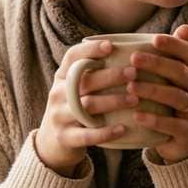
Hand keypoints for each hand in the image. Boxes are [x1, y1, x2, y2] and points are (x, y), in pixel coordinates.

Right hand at [36, 38, 129, 175]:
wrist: (53, 141)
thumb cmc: (75, 106)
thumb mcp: (77, 87)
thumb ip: (93, 72)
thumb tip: (132, 53)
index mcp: (62, 76)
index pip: (72, 57)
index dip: (90, 49)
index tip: (111, 46)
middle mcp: (57, 93)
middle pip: (84, 80)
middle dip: (111, 75)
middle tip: (134, 73)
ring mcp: (59, 116)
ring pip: (88, 105)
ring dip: (113, 101)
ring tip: (135, 99)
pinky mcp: (65, 137)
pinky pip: (87, 135)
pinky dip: (106, 132)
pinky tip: (123, 129)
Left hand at [125, 24, 187, 163]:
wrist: (183, 140)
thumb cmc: (172, 102)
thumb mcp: (175, 79)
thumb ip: (175, 56)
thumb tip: (185, 27)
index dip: (173, 45)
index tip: (154, 39)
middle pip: (180, 72)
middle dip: (157, 64)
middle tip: (133, 59)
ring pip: (176, 97)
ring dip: (152, 90)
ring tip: (130, 86)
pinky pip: (173, 125)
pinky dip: (154, 120)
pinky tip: (136, 116)